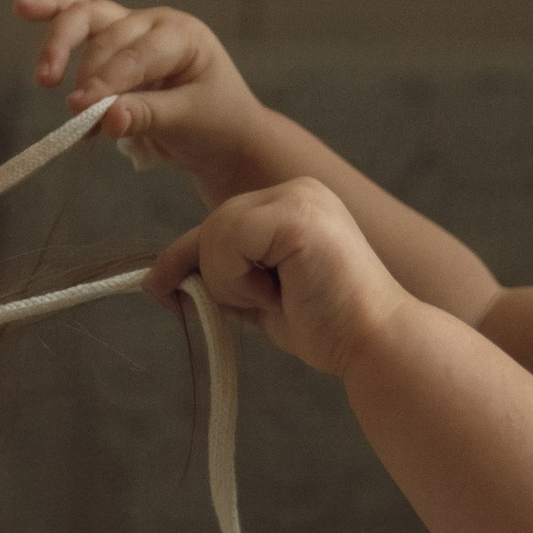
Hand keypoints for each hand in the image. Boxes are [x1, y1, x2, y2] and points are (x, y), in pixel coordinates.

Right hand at [12, 0, 275, 202]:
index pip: (137, 53)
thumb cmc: (216, 124)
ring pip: (87, 19)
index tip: (84, 110)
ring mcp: (132, 29)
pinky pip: (79, 22)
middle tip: (74, 110)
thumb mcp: (189, 123)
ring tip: (45, 78)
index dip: (108, 81)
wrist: (224, 135)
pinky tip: (22, 6)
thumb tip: (105, 118)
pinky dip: (51, 12)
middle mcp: (155, 24)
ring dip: (60, 46)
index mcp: (183, 36)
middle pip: (107, 33)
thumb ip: (147, 117)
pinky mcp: (112, 44)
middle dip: (87, 74)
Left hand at [150, 179, 413, 380]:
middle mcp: (298, 189)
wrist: (374, 343)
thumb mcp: (257, 294)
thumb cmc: (325, 325)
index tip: (162, 288)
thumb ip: (218, 276)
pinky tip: (280, 292)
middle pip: (213, 224)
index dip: (189, 258)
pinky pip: (228, 240)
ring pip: (216, 232)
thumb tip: (158, 278)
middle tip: (266, 301)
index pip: (220, 223)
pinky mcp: (296, 216)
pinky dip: (239, 278)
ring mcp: (300, 197)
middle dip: (217, 274)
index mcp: (294, 203)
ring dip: (231, 281)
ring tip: (279, 297)